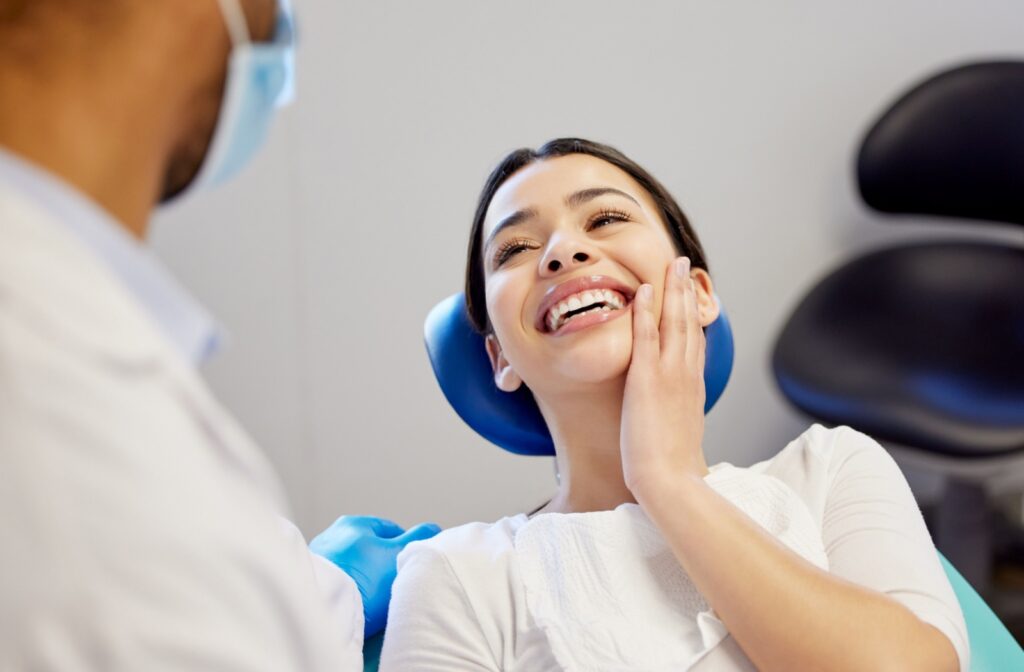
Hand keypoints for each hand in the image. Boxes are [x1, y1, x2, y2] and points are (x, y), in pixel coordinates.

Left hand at [309, 515, 440, 637]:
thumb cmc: (361, 579)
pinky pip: (340, 584)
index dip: (406, 548)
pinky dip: (350, 591)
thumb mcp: (398, 554)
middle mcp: (333, 536)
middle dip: (383, 565)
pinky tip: (357, 605)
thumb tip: (433, 527)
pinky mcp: (313, 583)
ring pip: (355, 568)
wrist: (323, 611)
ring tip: (374, 599)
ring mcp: (320, 560)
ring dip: (365, 579)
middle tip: (395, 585)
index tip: (412, 566)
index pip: (391, 530)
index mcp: (354, 523)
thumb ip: (418, 538)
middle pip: (371, 550)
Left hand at [621, 256, 708, 499]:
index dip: (693, 315)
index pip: (695, 342)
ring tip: (670, 264)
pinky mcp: (647, 379)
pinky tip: (643, 289)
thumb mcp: (682, 435)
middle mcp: (686, 375)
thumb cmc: (673, 468)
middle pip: (689, 322)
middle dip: (686, 291)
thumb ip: (679, 417)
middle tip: (683, 264)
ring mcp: (669, 375)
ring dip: (672, 289)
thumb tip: (677, 417)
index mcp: (693, 387)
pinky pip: (646, 336)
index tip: (690, 295)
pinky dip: (645, 310)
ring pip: (673, 321)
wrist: (669, 481)